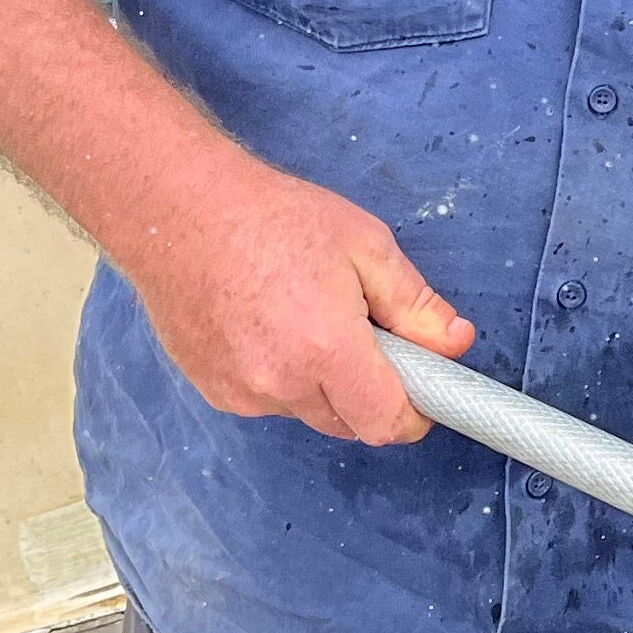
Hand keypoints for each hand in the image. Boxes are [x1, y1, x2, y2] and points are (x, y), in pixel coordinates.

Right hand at [125, 155, 476, 445]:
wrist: (176, 208)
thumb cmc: (270, 217)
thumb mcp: (364, 245)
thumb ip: (415, 304)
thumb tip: (455, 342)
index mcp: (327, 349)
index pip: (386, 424)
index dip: (413, 415)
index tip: (423, 391)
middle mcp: (281, 383)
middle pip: (350, 424)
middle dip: (369, 392)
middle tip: (363, 335)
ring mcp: (241, 392)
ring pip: (307, 412)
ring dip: (322, 384)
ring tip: (304, 318)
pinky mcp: (212, 390)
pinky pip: (267, 401)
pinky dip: (280, 378)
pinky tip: (267, 325)